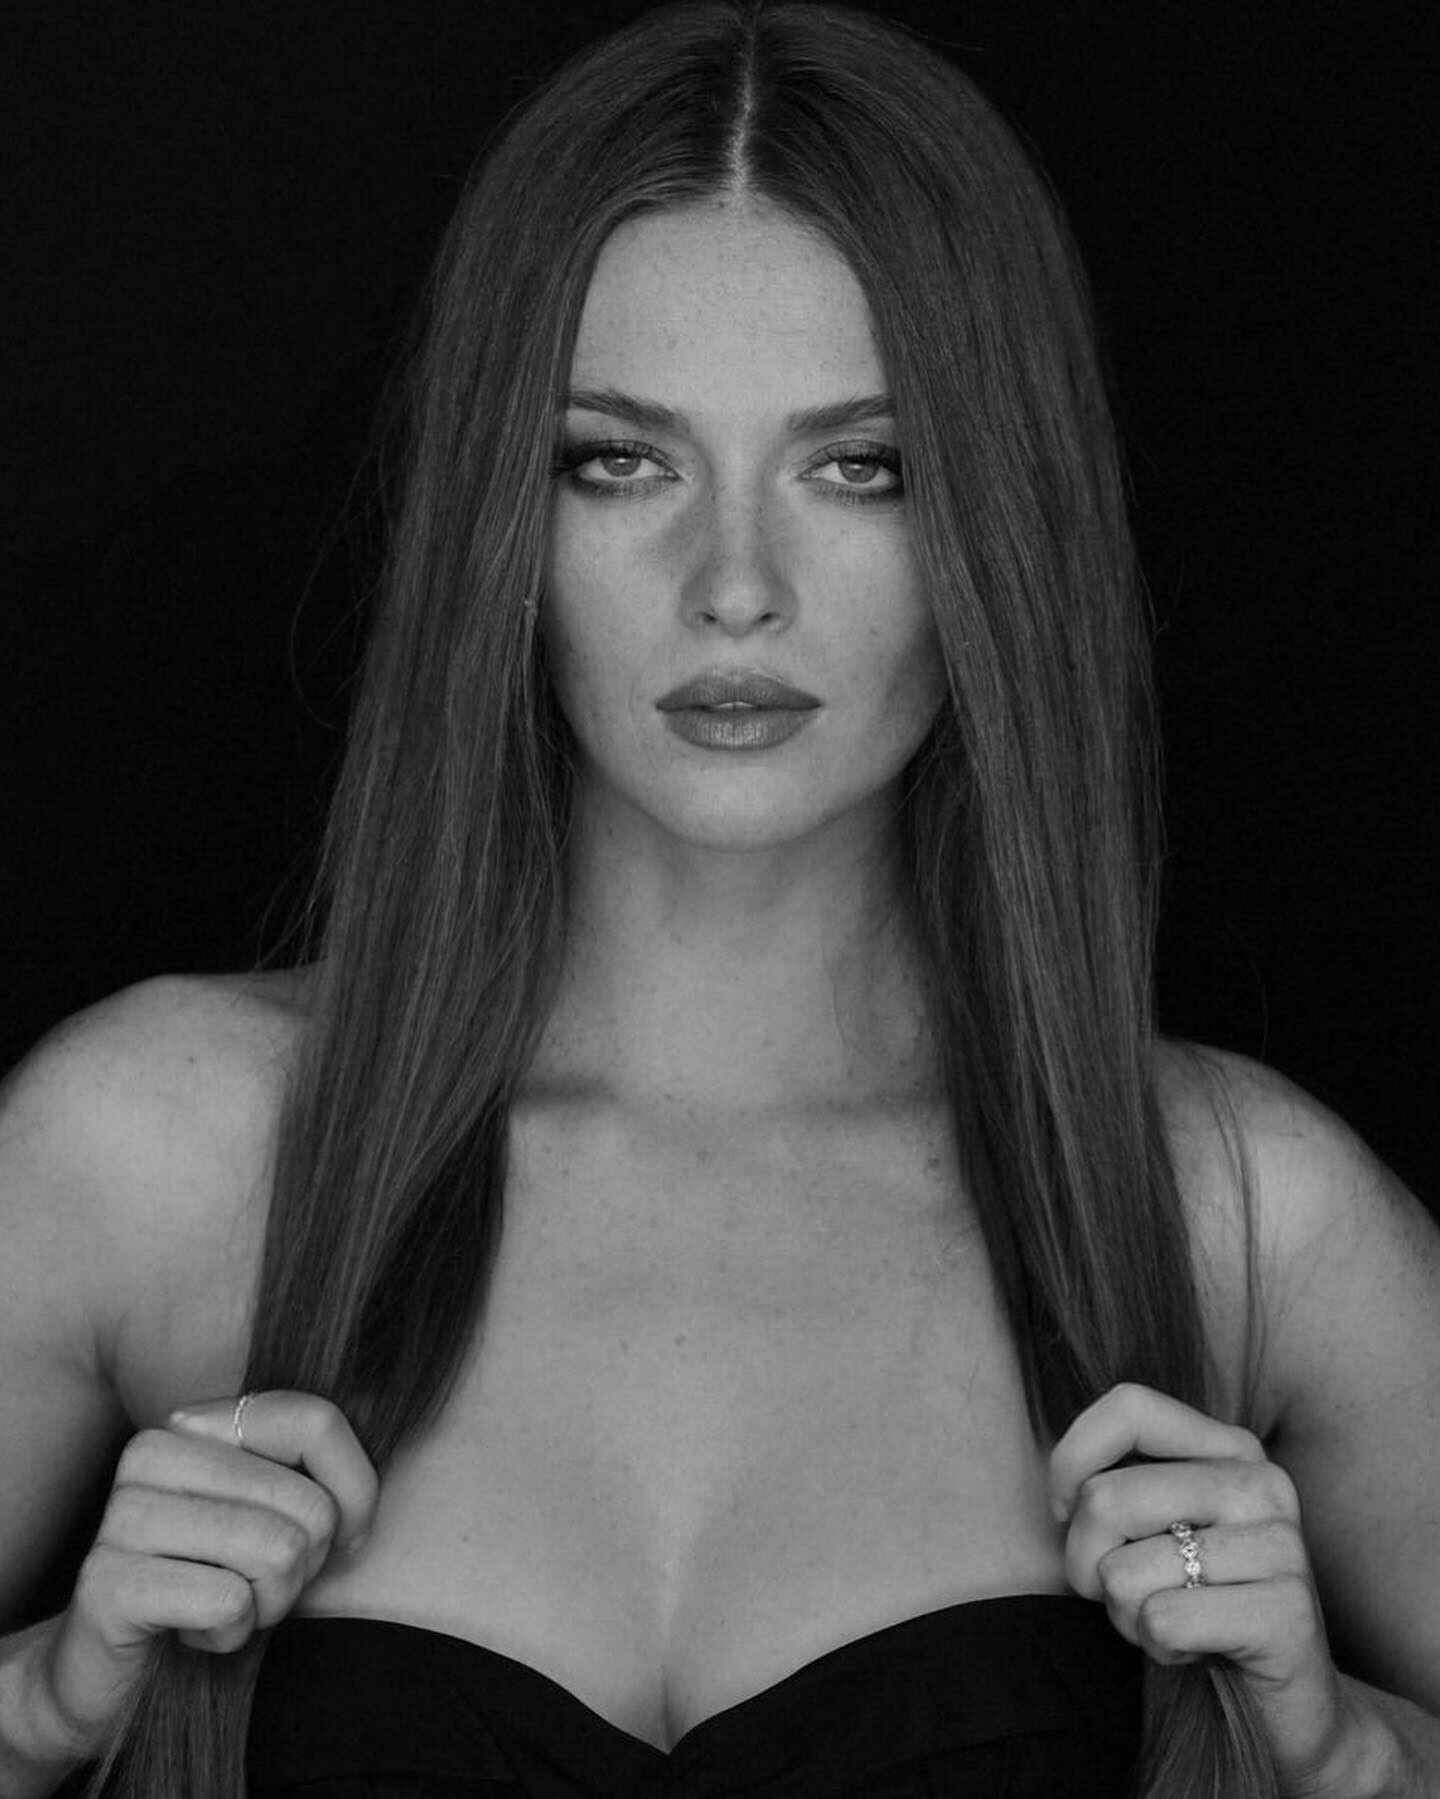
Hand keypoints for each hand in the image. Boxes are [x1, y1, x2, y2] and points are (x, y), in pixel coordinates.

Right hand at [31, 1391, 377, 1758]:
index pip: (314, 1421)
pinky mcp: (109, 1582)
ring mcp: (124, 1515)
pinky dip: (230, 1633)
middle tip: (258, 1585)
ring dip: (269, 1603)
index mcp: (196, 1424)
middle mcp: (154, 1453)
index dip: (355, 1487)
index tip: (346, 1536)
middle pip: (306, 1502)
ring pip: (275, 1551)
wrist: (110, 1673)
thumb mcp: (273, 1519)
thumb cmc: (209, 1586)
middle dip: (303, 1565)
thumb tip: (358, 1505)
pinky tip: (193, 1632)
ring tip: (228, 1606)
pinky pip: (229, 1602)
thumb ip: (317, 1481)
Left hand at [1049, 1382, 1361, 1796]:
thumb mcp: (1154, 1531)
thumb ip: (1117, 1484)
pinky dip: (1159, 1648)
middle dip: (1086, 1564)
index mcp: (1230, 1450)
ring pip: (1124, 1571)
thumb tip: (1065, 1485)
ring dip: (1126, 1615)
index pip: (1130, 1406)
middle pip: (1106, 1498)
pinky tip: (1198, 1652)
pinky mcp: (1287, 1614)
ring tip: (1171, 1623)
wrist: (1286, 1710)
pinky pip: (1161, 1619)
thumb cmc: (1197, 1608)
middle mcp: (1262, 1484)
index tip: (1065, 1512)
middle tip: (1125, 1596)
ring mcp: (1282, 1546)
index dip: (1072, 1457)